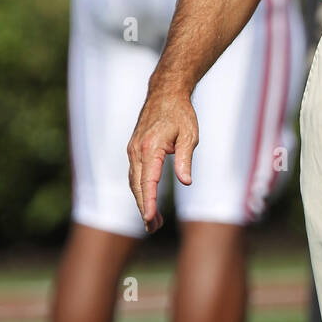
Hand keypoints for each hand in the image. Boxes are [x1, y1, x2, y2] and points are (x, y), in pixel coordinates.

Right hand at [127, 88, 197, 232]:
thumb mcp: (189, 136)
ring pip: (134, 182)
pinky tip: (149, 201)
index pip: (148, 180)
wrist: (165, 93)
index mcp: (150, 147)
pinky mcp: (133, 150)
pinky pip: (135, 174)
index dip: (149, 201)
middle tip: (153, 228)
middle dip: (145, 208)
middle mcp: (136, 150)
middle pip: (138, 186)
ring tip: (154, 222)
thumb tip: (186, 181)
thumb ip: (185, 159)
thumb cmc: (181, 114)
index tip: (150, 218)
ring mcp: (132, 150)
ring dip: (142, 202)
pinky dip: (140, 190)